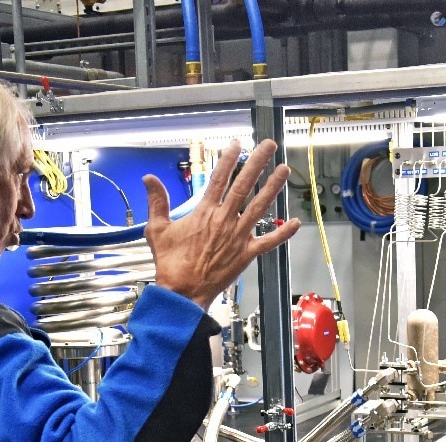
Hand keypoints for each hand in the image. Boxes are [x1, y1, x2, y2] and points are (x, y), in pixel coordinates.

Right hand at [143, 139, 300, 309]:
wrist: (182, 292)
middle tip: (269, 146)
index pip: (219, 178)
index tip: (237, 144)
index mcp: (204, 212)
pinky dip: (283, 233)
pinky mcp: (247, 254)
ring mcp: (238, 237)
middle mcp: (224, 220)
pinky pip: (269, 242)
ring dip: (273, 187)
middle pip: (244, 185)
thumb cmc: (170, 264)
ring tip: (284, 170)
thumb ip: (157, 202)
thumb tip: (149, 178)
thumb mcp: (157, 229)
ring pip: (260, 207)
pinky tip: (296, 222)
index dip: (228, 159)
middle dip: (258, 163)